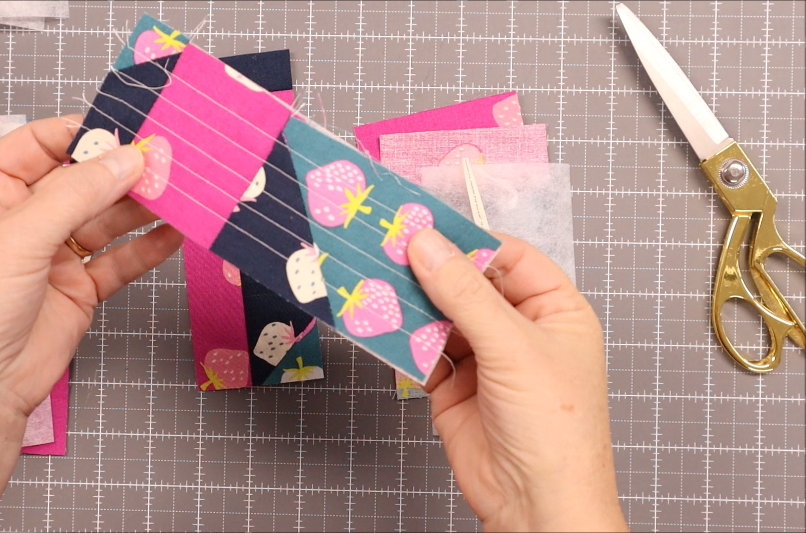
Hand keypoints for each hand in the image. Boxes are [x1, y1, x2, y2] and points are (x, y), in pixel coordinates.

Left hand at [0, 116, 182, 530]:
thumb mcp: (20, 235)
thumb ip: (78, 192)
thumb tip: (129, 157)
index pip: (39, 144)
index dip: (83, 134)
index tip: (129, 130)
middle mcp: (21, 219)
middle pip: (81, 181)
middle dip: (123, 171)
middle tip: (168, 160)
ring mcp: (52, 255)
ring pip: (106, 219)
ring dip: (142, 207)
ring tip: (183, 192)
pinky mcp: (79, 288)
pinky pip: (119, 258)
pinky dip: (148, 246)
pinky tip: (175, 233)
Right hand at [408, 229, 626, 531]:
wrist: (534, 505)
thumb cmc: (555, 428)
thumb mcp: (514, 348)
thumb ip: (465, 295)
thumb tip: (427, 245)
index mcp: (554, 310)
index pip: (509, 257)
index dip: (468, 240)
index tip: (424, 226)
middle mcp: (519, 329)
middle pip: (468, 283)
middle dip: (430, 269)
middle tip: (386, 247)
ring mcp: (484, 358)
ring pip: (439, 315)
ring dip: (410, 303)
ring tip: (374, 279)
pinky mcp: (452, 386)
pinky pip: (422, 350)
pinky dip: (401, 339)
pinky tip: (380, 323)